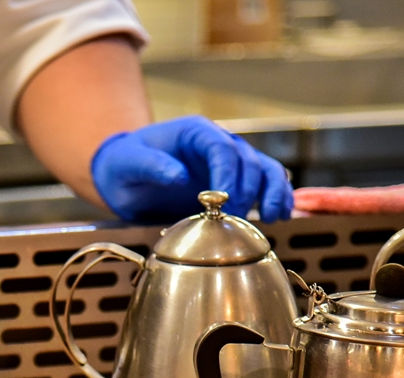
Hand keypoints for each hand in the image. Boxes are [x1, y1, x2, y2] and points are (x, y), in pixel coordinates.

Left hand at [90, 116, 293, 223]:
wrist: (125, 176)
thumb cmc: (125, 165)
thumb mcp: (128, 163)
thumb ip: (151, 165)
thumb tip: (179, 176)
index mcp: (195, 132)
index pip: (221, 148)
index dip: (227, 174)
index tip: (224, 200)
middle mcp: (218, 143)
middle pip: (247, 161)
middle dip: (246, 191)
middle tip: (234, 219)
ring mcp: (229, 163)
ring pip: (264, 170)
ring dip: (272, 192)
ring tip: (273, 217)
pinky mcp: (234, 182)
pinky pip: (264, 184)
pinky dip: (276, 197)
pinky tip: (278, 215)